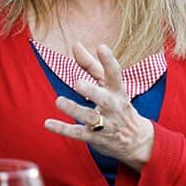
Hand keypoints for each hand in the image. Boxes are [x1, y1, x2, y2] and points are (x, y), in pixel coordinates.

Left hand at [43, 43, 154, 169]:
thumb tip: (75, 44)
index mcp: (117, 91)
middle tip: (78, 83)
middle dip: (92, 92)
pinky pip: (77, 133)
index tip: (101, 48)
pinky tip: (48, 123)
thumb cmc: (117, 105)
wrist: (136, 141)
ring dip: (74, 109)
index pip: (115, 75)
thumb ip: (90, 64)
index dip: (109, 61)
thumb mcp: (108, 85)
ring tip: (59, 101)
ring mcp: (105, 124)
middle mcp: (113, 107)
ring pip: (89, 117)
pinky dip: (63, 129)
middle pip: (104, 99)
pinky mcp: (95, 137)